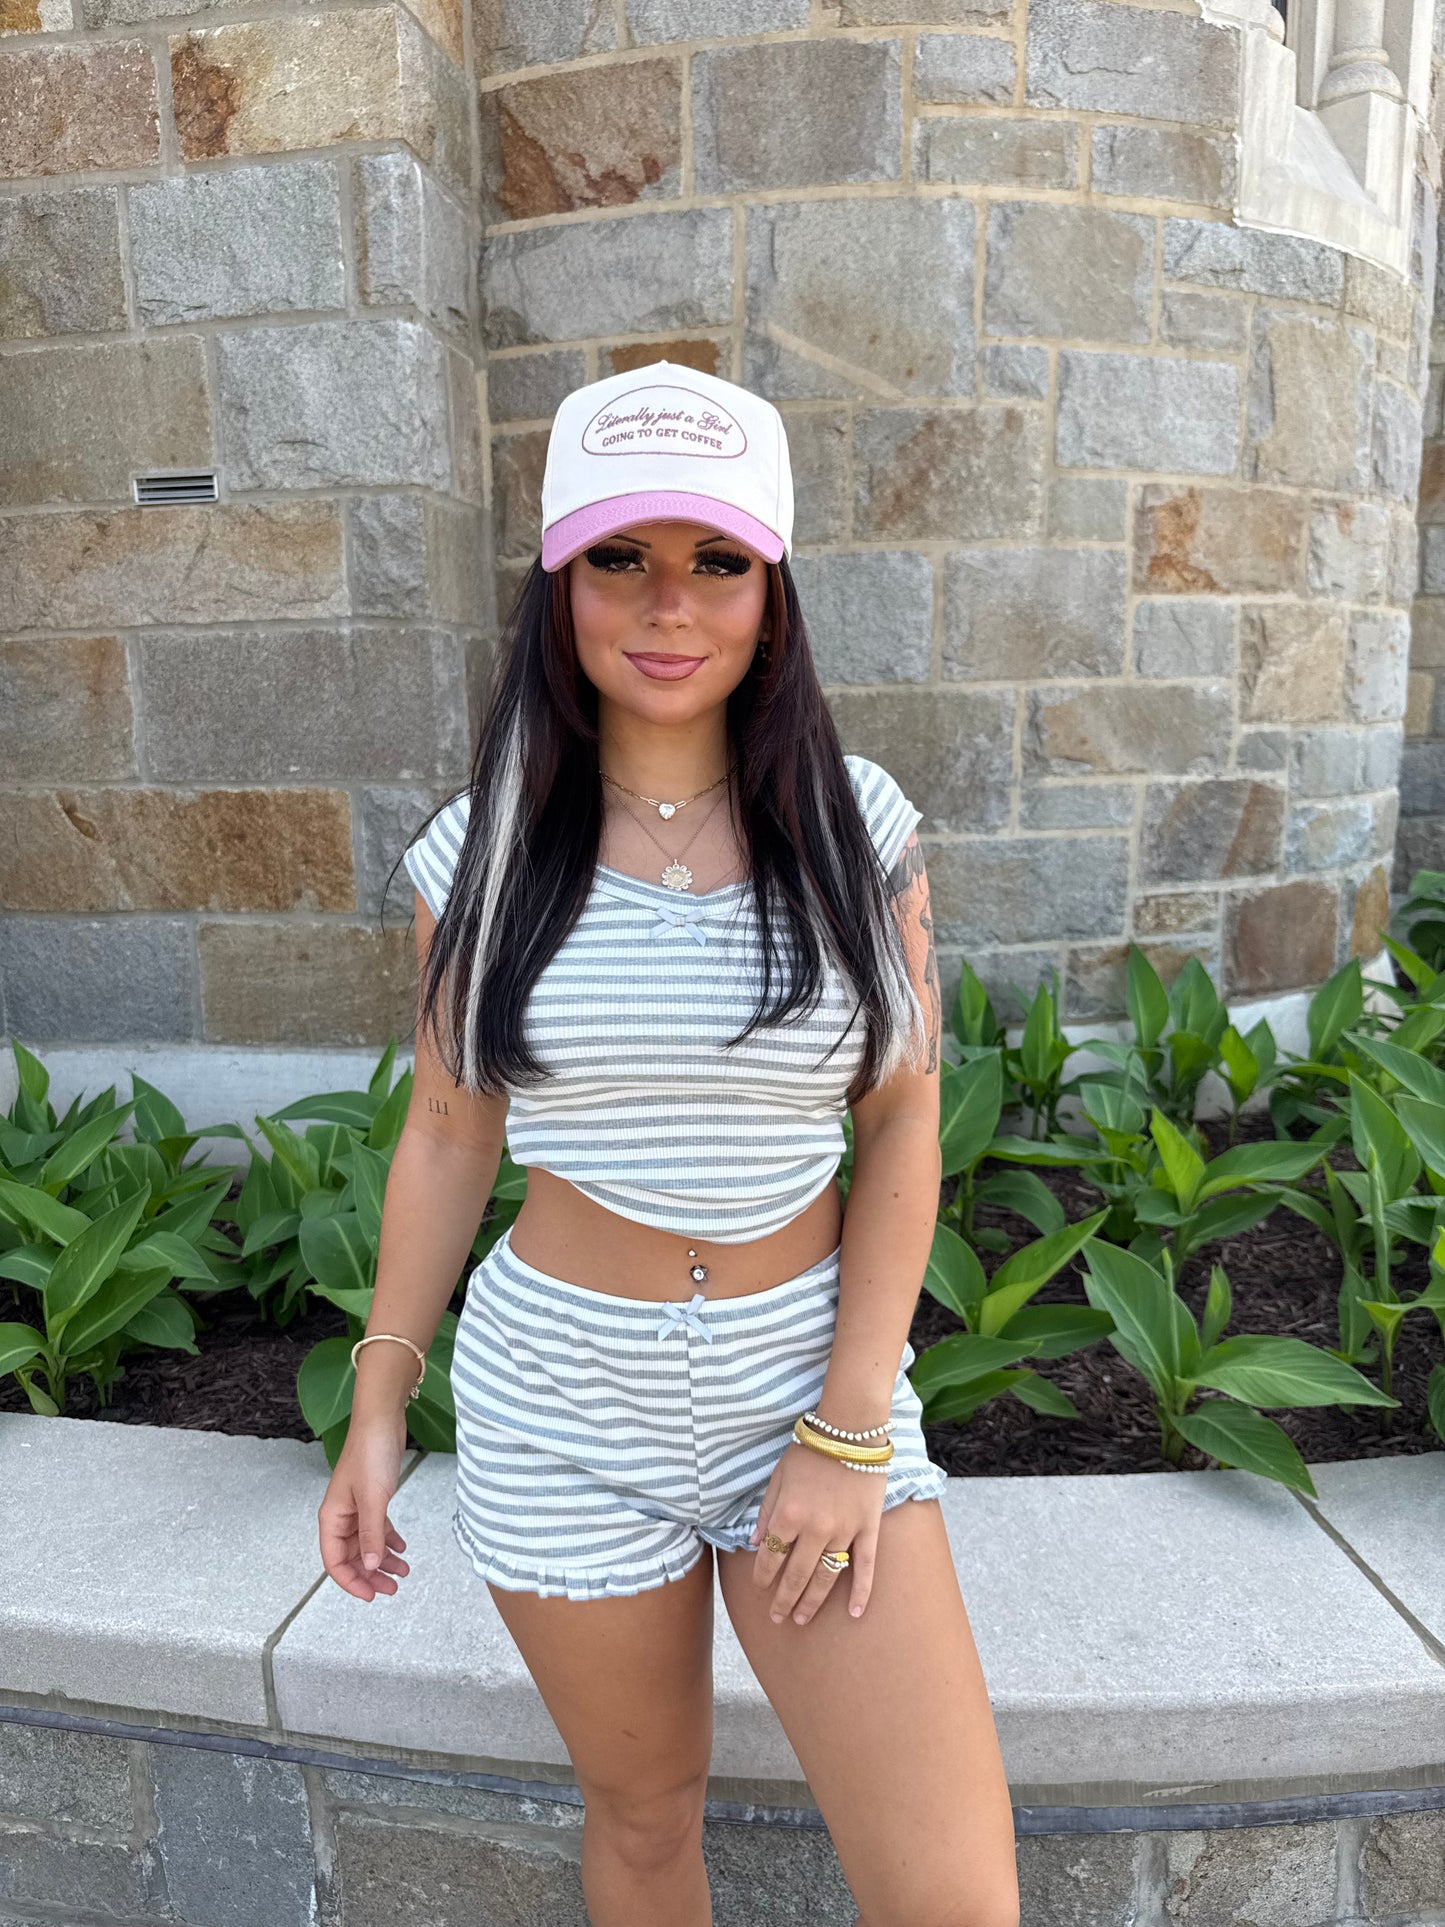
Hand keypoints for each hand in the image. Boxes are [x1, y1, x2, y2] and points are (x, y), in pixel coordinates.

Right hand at [318, 1408, 410, 1600]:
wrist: (383, 1420)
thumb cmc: (371, 1454)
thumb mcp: (374, 1499)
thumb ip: (372, 1535)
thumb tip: (371, 1568)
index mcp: (332, 1518)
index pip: (334, 1561)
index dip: (351, 1582)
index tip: (372, 1595)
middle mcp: (341, 1516)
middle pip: (351, 1557)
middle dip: (371, 1575)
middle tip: (393, 1589)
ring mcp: (357, 1507)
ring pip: (367, 1544)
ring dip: (383, 1560)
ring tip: (404, 1572)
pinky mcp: (372, 1498)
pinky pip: (378, 1528)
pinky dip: (389, 1541)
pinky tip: (403, 1549)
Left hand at [747, 1438, 885, 1625]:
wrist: (850, 1430)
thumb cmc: (809, 1449)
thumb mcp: (778, 1476)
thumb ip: (766, 1511)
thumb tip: (754, 1543)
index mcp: (788, 1514)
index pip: (770, 1556)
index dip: (762, 1576)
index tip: (759, 1589)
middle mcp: (814, 1529)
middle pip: (796, 1575)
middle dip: (783, 1599)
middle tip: (777, 1618)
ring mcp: (844, 1531)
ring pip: (826, 1577)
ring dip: (812, 1602)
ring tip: (801, 1619)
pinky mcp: (868, 1528)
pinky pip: (865, 1566)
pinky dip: (860, 1591)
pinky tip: (855, 1612)